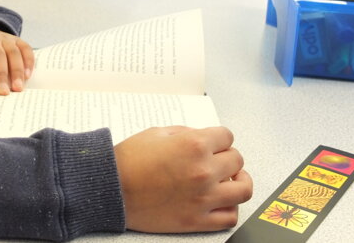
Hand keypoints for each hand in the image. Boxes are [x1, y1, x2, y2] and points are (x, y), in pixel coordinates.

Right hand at [113, 126, 251, 232]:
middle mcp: (203, 171)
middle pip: (237, 160)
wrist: (111, 188)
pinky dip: (230, 207)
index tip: (215, 143)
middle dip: (227, 157)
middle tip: (218, 159)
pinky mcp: (197, 220)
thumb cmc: (128, 161)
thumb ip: (185, 133)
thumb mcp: (156, 133)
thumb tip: (202, 138)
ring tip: (230, 180)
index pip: (227, 136)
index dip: (220, 138)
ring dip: (239, 182)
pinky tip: (221, 200)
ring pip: (243, 189)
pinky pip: (230, 217)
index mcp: (193, 145)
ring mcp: (203, 197)